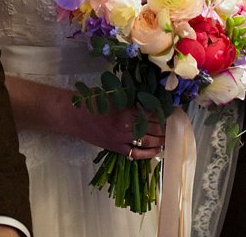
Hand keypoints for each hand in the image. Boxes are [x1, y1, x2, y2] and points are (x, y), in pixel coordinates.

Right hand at [6, 76, 164, 159]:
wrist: (72, 115)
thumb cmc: (90, 100)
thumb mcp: (111, 92)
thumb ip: (129, 96)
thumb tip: (147, 95)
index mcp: (125, 109)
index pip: (152, 113)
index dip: (163, 112)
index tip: (172, 111)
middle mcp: (125, 126)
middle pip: (153, 128)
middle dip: (165, 127)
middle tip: (174, 125)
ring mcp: (120, 139)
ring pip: (147, 141)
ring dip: (161, 140)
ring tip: (169, 137)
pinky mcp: (115, 148)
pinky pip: (136, 153)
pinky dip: (148, 153)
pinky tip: (157, 150)